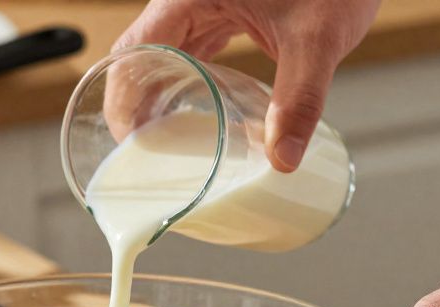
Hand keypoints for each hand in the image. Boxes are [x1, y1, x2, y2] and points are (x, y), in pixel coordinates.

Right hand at [115, 0, 379, 170]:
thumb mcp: (317, 38)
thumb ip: (299, 99)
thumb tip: (283, 158)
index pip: (134, 51)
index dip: (123, 98)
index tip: (130, 140)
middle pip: (141, 55)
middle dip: (137, 103)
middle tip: (145, 151)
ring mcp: (204, 3)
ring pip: (164, 53)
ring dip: (159, 94)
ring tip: (163, 140)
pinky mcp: (224, 8)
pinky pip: (192, 47)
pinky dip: (187, 80)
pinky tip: (195, 109)